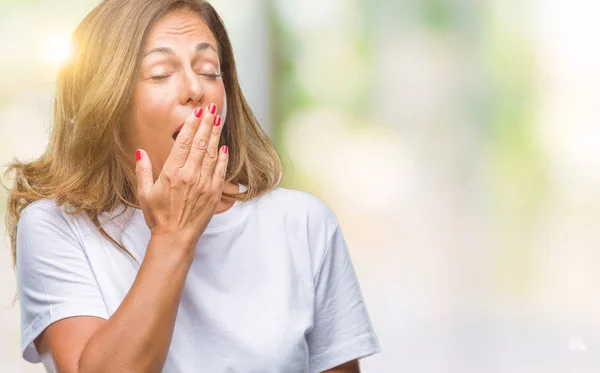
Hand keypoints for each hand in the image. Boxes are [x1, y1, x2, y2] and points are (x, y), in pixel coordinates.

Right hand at [134, 103, 227, 248]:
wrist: (176, 238)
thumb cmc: (158, 216)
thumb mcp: (144, 193)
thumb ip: (143, 170)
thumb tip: (140, 151)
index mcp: (172, 173)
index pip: (184, 142)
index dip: (192, 125)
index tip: (198, 112)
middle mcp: (190, 175)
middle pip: (201, 144)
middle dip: (207, 124)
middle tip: (212, 109)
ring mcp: (204, 184)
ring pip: (212, 154)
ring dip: (216, 136)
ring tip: (219, 120)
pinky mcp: (213, 193)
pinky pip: (220, 171)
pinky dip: (223, 158)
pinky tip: (224, 147)